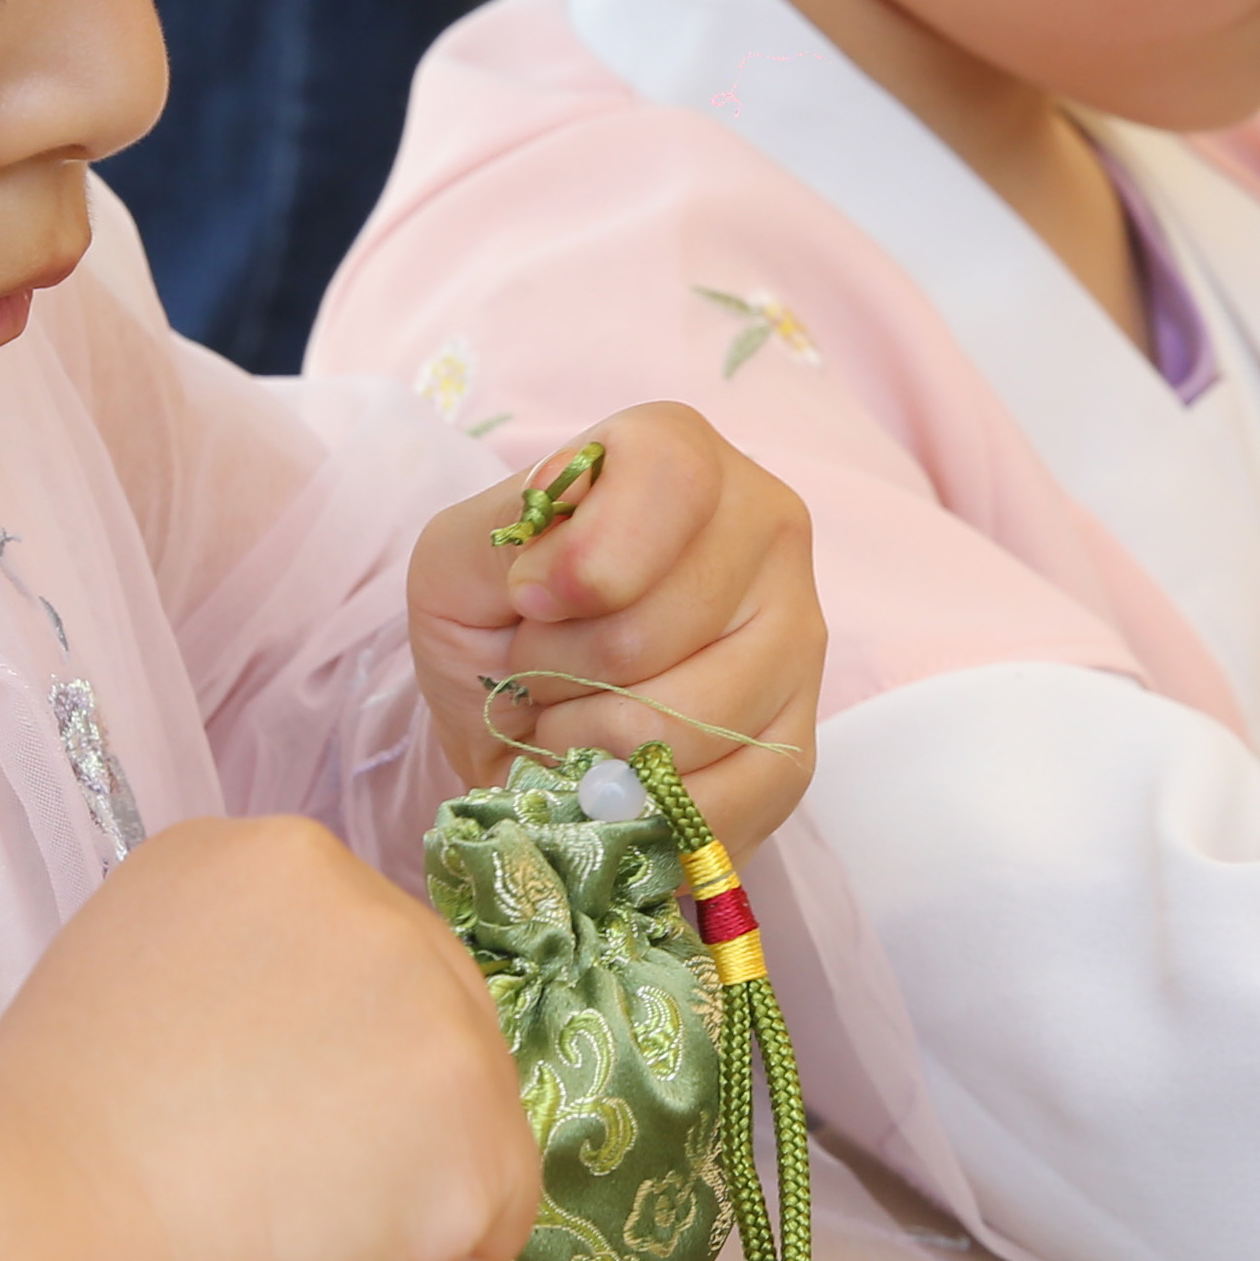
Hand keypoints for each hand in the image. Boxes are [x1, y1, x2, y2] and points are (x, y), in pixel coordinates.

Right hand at [0, 815, 539, 1260]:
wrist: (39, 1234)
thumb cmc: (46, 1148)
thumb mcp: (139, 985)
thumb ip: (236, 989)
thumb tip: (287, 1066)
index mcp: (261, 860)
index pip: (350, 956)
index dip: (317, 1053)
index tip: (248, 1114)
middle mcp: (367, 901)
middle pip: (432, 1015)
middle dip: (380, 1107)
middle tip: (277, 1191)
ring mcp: (436, 1009)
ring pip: (471, 1113)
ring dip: (407, 1183)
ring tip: (288, 1237)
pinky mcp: (479, 1125)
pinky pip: (495, 1212)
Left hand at [408, 403, 823, 855]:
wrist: (516, 714)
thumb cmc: (493, 620)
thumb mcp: (462, 558)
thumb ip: (507, 538)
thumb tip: (563, 574)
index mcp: (680, 452)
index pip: (672, 481)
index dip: (586, 561)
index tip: (527, 600)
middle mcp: (763, 526)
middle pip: (662, 624)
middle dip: (562, 672)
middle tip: (534, 673)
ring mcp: (795, 635)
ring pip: (695, 722)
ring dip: (592, 745)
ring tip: (566, 722)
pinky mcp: (797, 739)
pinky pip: (730, 797)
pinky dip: (642, 809)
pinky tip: (609, 782)